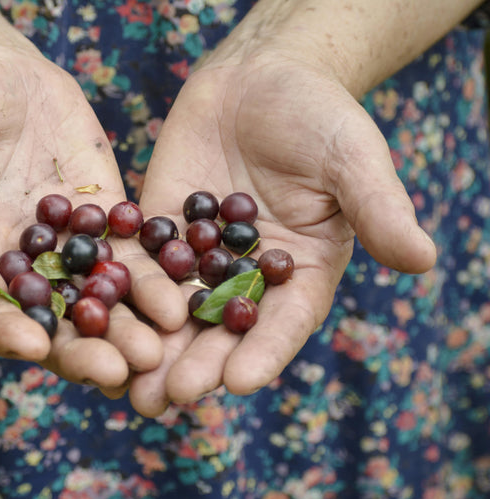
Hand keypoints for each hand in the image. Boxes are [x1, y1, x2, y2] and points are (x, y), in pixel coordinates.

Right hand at [0, 39, 186, 392]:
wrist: (1, 76)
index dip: (0, 328)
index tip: (29, 346)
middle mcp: (17, 265)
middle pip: (46, 320)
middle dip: (80, 348)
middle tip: (116, 371)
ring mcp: (64, 249)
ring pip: (96, 299)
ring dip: (127, 327)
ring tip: (159, 349)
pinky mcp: (103, 222)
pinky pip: (130, 256)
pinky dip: (153, 281)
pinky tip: (181, 301)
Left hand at [129, 52, 435, 415]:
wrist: (260, 79)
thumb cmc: (319, 115)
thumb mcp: (353, 159)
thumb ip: (378, 209)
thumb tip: (424, 260)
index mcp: (300, 273)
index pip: (283, 322)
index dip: (263, 352)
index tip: (239, 383)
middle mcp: (247, 276)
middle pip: (219, 330)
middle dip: (192, 364)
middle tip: (166, 398)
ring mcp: (199, 258)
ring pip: (172, 309)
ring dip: (149, 346)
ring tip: (125, 384)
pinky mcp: (158, 231)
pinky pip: (136, 264)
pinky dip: (118, 293)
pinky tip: (94, 319)